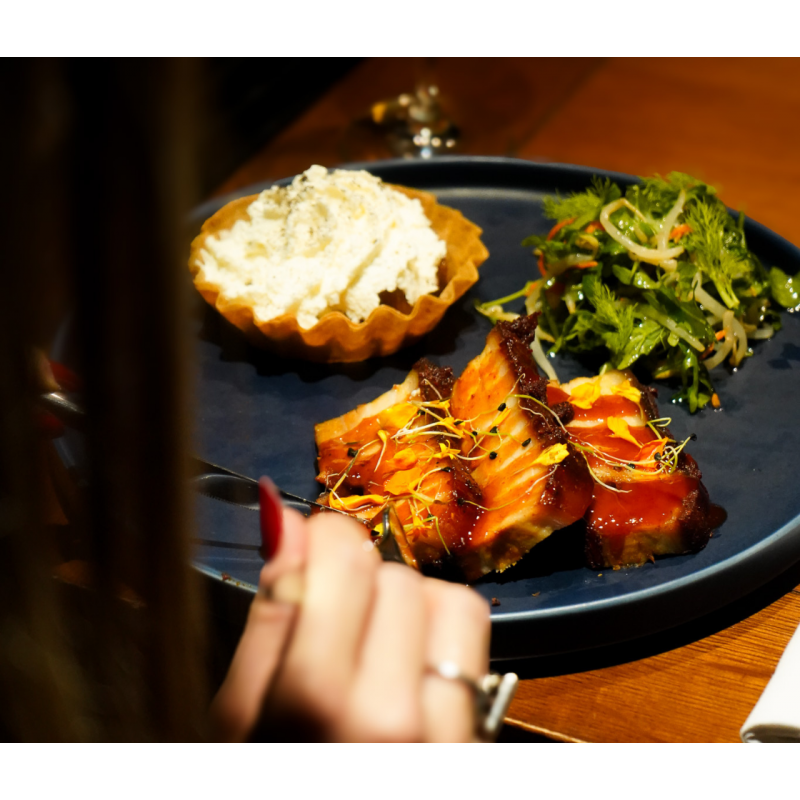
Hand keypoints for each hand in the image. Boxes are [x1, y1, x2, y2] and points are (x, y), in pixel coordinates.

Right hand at [210, 507, 490, 741]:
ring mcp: (449, 732)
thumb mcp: (240, 719)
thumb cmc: (272, 778)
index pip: (344, 558)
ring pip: (450, 599)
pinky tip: (411, 668)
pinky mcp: (480, 736)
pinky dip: (443, 637)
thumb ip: (268, 619)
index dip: (324, 535)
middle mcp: (394, 717)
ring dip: (411, 603)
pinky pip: (474, 646)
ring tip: (376, 642)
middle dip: (360, 578)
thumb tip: (287, 520)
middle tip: (333, 615)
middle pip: (396, 574)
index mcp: (315, 707)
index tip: (313, 546)